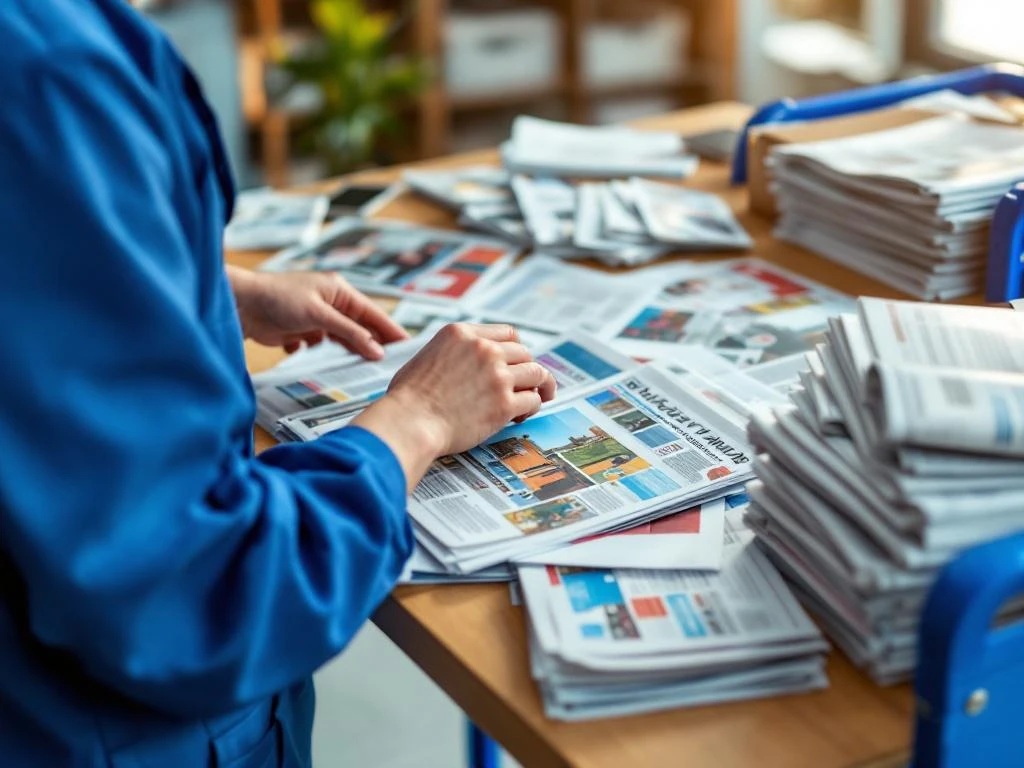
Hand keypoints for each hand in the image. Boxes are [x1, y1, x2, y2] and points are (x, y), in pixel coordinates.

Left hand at [227, 266, 406, 358]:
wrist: (240, 305)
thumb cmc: (278, 299)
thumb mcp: (319, 315)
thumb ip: (350, 333)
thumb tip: (376, 350)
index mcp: (340, 291)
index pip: (373, 314)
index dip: (391, 331)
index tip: (408, 346)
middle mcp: (331, 302)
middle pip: (359, 327)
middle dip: (371, 344)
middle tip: (390, 363)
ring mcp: (316, 316)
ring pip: (340, 337)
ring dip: (346, 349)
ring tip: (361, 366)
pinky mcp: (301, 330)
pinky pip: (319, 344)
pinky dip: (315, 349)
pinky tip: (304, 348)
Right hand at [352, 323, 556, 489]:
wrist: (409, 422)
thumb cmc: (408, 398)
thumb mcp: (425, 356)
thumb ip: (450, 352)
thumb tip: (458, 361)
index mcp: (462, 334)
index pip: (507, 333)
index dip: (515, 349)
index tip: (517, 361)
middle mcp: (483, 349)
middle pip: (524, 353)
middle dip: (527, 369)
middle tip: (528, 384)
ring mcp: (497, 375)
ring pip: (536, 374)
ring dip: (538, 387)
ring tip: (536, 398)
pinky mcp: (504, 404)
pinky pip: (533, 401)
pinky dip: (532, 408)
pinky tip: (522, 416)